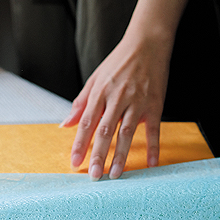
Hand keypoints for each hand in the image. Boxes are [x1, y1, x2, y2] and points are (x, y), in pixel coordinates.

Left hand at [60, 0, 187, 179]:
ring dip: (121, 155)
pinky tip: (152, 164)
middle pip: (105, 131)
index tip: (74, 162)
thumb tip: (64, 125)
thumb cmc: (119, 62)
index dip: (80, 144)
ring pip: (126, 132)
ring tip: (114, 174)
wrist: (147, 43)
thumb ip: (80, 103)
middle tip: (93, 176)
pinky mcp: (155, 105)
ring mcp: (137, 102)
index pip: (86, 122)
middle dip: (98, 155)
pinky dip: (153, 147)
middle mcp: (117, 98)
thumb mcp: (95, 79)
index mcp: (100, 92)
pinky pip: (153, 129)